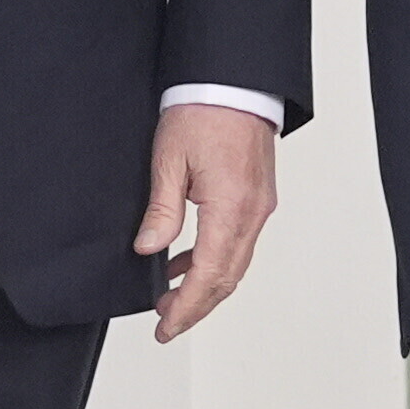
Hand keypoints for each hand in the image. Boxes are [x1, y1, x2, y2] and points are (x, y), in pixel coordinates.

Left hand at [135, 104, 277, 343]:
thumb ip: (162, 211)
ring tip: (171, 298)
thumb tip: (149, 250)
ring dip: (206, 286)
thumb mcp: (169, 161)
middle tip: (166, 323)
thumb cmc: (203, 110)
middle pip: (227, 279)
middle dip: (196, 307)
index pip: (209, 275)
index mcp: (231, 207)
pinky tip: (186, 263)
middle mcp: (253, 213)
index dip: (186, 308)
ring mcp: (260, 206)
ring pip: (235, 264)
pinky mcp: (258, 198)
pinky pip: (238, 242)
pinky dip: (214, 261)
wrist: (233, 81)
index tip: (166, 327)